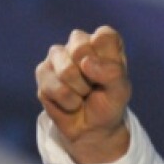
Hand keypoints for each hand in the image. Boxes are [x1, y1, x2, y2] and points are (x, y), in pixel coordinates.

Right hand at [35, 26, 131, 163]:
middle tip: (95, 86)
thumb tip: (85, 62)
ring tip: (83, 94)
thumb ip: (112, 73)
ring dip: (80, 91)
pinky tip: (71, 101)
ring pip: (67, 71)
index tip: (112, 75)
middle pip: (81, 49)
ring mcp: (58, 56)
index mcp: (103, 42)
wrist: (93, 128)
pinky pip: (56, 88)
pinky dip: (69, 102)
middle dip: (91, 77)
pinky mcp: (43, 72)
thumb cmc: (109, 104)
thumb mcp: (121, 91)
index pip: (105, 35)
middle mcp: (79, 43)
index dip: (109, 60)